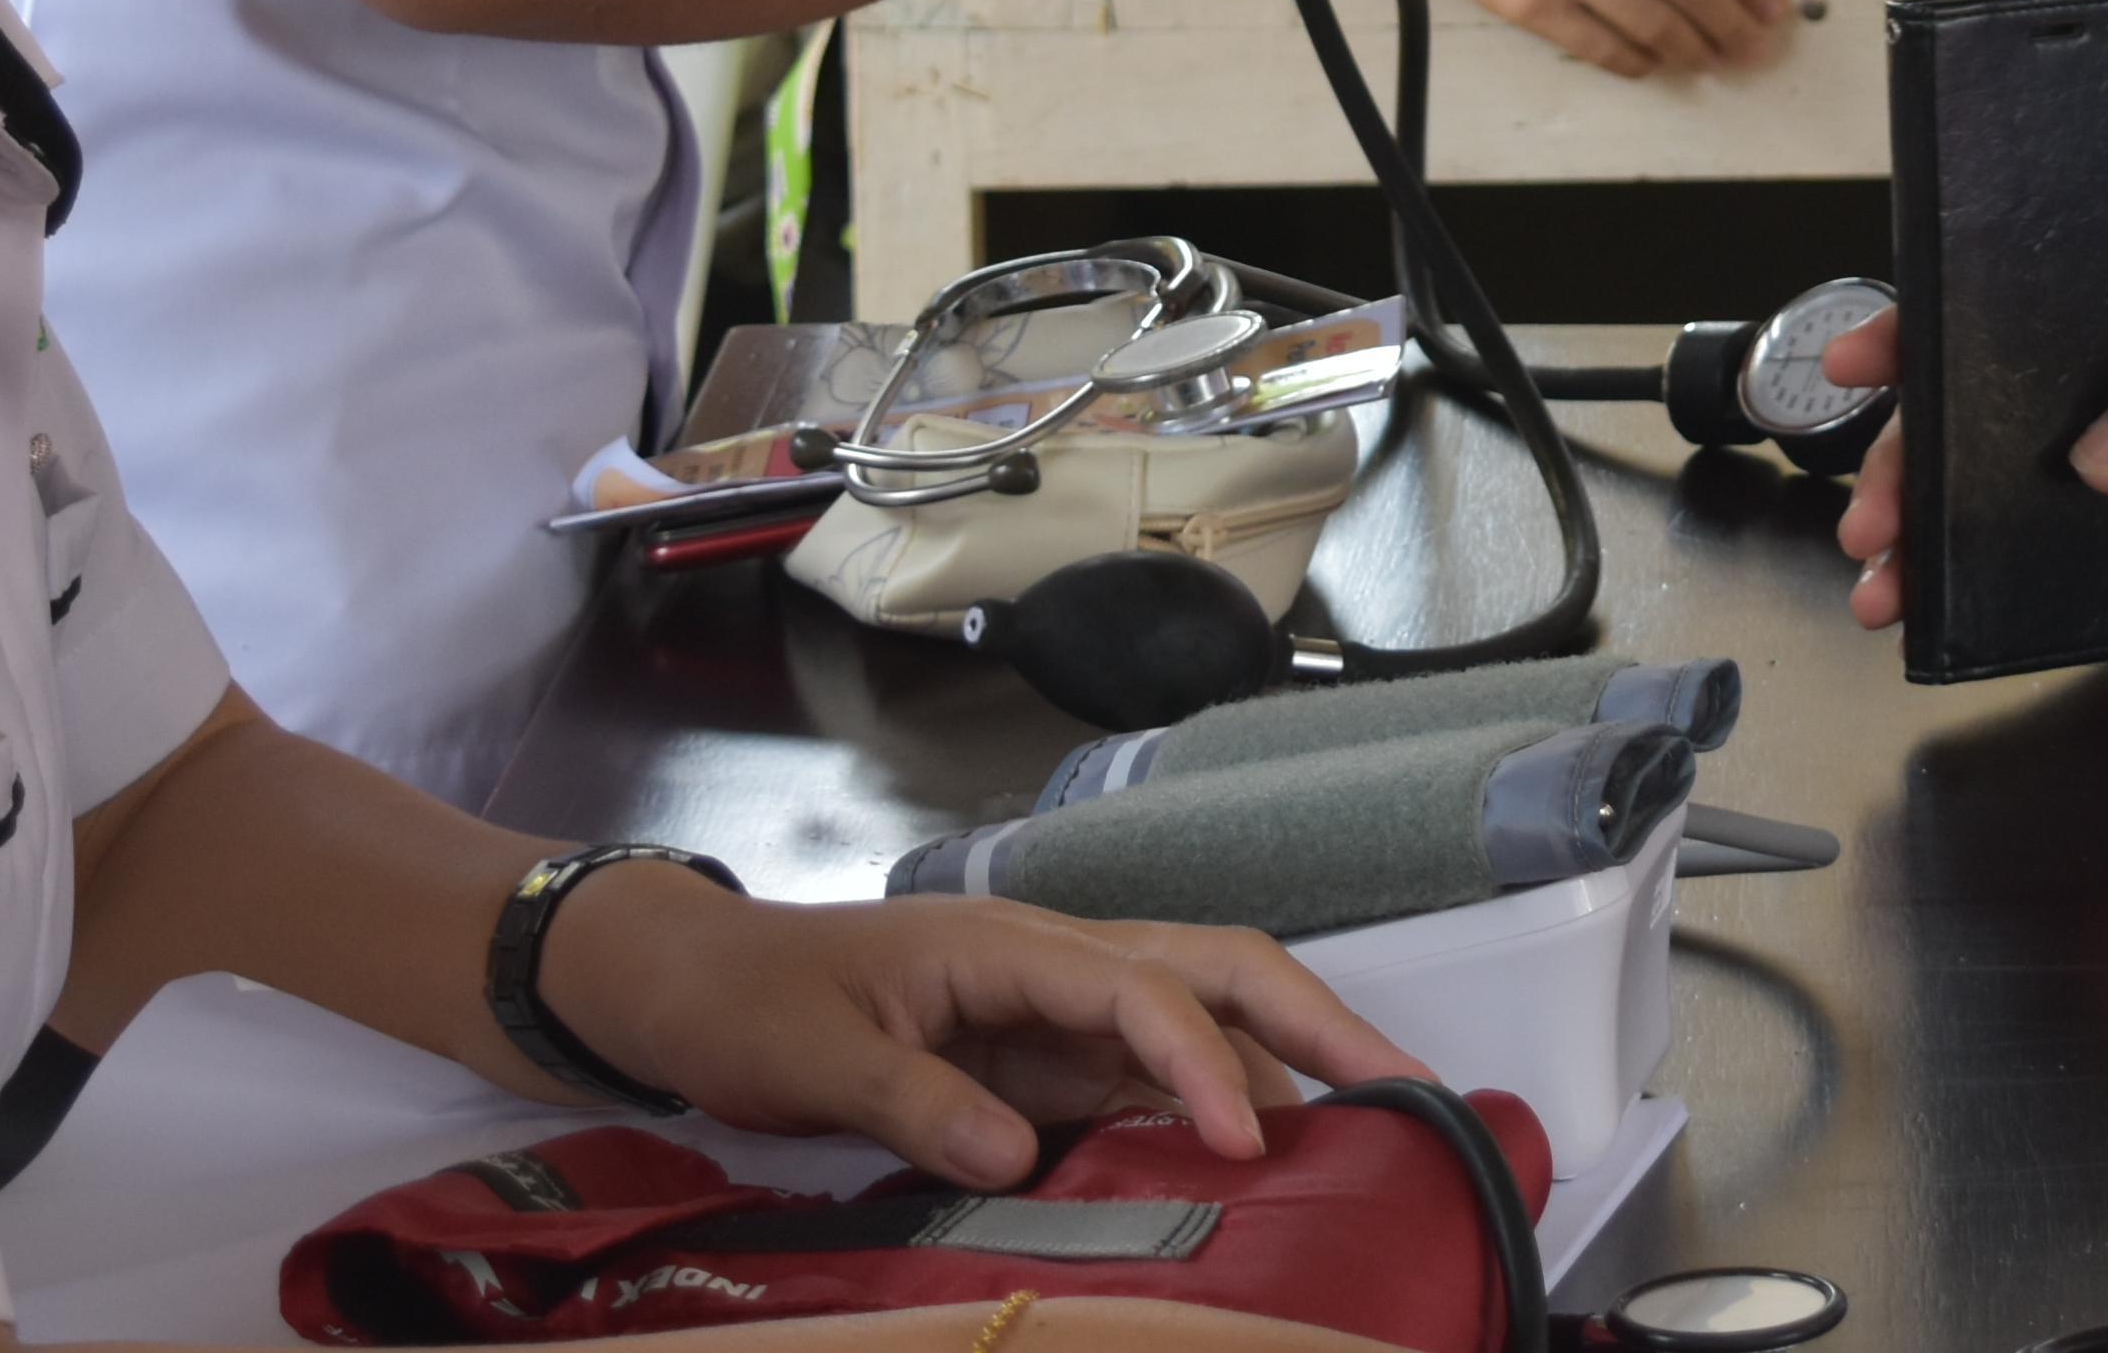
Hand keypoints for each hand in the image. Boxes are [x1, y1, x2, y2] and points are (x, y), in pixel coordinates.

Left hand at [544, 868, 1423, 1186]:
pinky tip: (1266, 1163)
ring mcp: (1060, 1010)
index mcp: (1009, 944)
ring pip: (1211, 1016)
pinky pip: (1158, 1076)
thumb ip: (917, 1104)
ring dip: (1295, 1062)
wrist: (695, 983)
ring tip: (1376, 1133)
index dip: (1204, 1066)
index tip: (1242, 1145)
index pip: (1145, 995)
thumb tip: (1019, 1158)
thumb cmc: (752, 998)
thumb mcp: (813, 1056)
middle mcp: (1058, 964)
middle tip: (1413, 1091)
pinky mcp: (1049, 1058)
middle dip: (1323, 1022)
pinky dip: (1225, 1107)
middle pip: (1223, 971)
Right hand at [1823, 298, 2107, 637]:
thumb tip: (2101, 456)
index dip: (1917, 335)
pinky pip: (2027, 589)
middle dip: (1900, 469)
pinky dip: (1970, 604)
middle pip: (1961, 433)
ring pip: (1978, 516)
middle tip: (1878, 514)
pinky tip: (1930, 622)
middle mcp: (2090, 418)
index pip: (1998, 327)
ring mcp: (2096, 500)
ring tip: (1881, 582)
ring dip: (1915, 545)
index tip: (1861, 355)